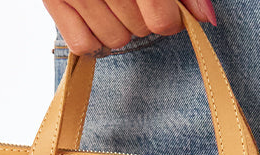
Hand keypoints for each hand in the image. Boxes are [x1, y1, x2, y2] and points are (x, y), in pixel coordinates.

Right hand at [43, 0, 216, 55]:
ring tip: (113, 1)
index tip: (169, 9)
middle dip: (143, 17)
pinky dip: (93, 37)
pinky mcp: (52, 0)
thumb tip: (206, 18)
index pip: (161, 20)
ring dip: (120, 26)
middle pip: (140, 31)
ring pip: (114, 41)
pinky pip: (83, 45)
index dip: (172, 19)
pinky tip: (96, 13)